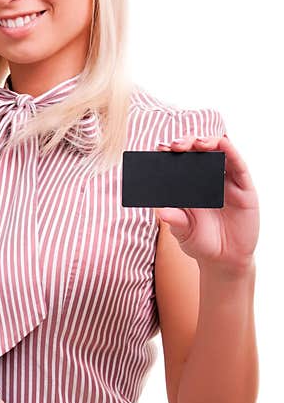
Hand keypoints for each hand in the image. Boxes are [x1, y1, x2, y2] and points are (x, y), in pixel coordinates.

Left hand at [154, 134, 258, 276]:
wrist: (223, 260)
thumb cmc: (199, 243)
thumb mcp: (182, 232)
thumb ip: (174, 221)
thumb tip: (160, 211)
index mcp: (189, 187)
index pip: (179, 163)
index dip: (170, 153)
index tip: (158, 148)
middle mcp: (207, 180)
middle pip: (198, 153)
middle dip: (185, 144)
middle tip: (174, 145)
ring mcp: (226, 182)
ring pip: (219, 153)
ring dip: (208, 143)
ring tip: (195, 142)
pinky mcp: (244, 189)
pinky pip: (239, 166)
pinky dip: (231, 153)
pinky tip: (223, 145)